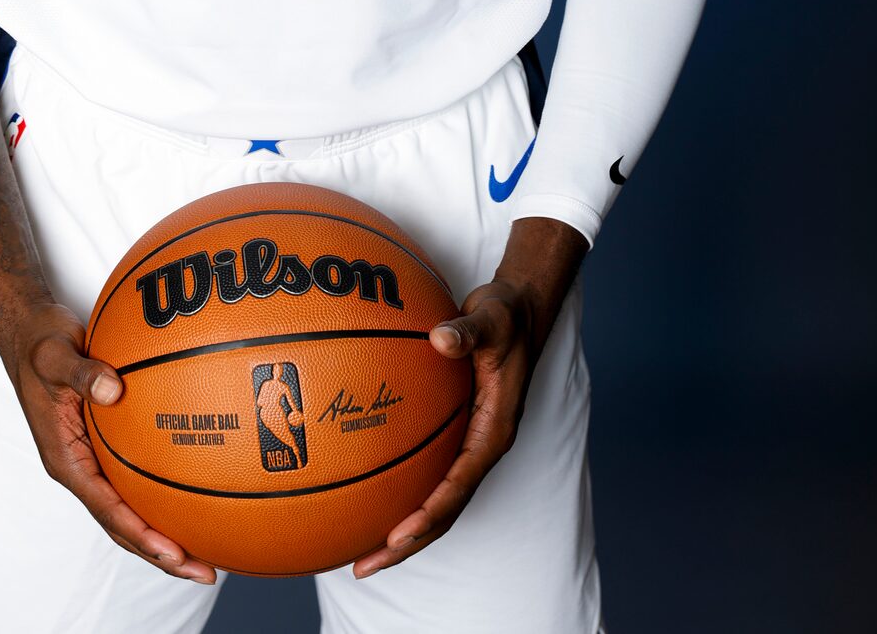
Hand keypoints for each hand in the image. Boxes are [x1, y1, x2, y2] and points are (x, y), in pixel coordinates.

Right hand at [0, 297, 216, 584]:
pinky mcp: (102, 444)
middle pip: (123, 524)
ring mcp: (91, 459)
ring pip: (130, 507)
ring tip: (208, 551)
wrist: (27, 331)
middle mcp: (79, 468)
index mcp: (64, 459)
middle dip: (161, 553)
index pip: (107, 509)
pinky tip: (196, 491)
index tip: (173, 553)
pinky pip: (135, 477)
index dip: (140, 535)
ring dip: (165, 532)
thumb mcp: (55, 355)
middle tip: (204, 571)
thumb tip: (114, 391)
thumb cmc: (39, 344)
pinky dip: (162, 493)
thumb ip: (83, 373)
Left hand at [352, 277, 539, 579]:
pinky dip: (399, 492)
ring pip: (435, 500)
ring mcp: (468, 445)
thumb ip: (469, 330)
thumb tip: (441, 337)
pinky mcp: (454, 434)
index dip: (429, 514)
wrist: (518, 311)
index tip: (398, 535)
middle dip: (406, 543)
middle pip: (444, 510)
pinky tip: (363, 494)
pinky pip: (425, 473)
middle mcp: (480, 447)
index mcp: (494, 431)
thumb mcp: (494, 317)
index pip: (459, 485)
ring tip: (357, 553)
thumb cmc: (505, 315)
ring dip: (400, 530)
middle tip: (363, 565)